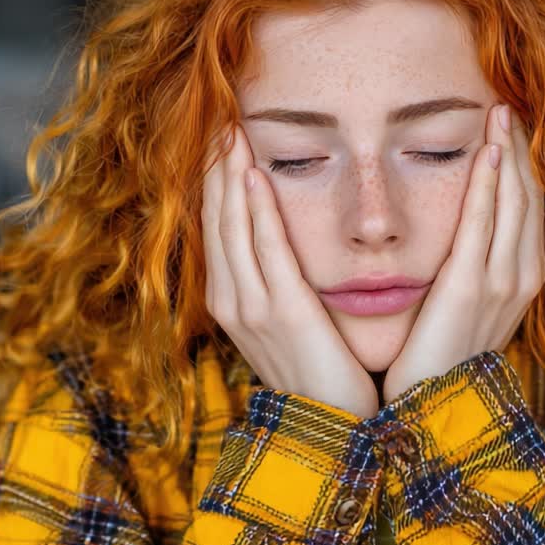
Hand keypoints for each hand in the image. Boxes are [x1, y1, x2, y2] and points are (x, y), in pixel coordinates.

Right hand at [202, 124, 378, 418]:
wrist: (330, 430)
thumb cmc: (317, 372)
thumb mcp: (287, 322)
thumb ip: (278, 282)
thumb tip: (281, 244)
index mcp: (231, 298)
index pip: (216, 224)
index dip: (214, 178)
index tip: (219, 135)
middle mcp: (231, 299)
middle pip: (215, 217)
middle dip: (215, 165)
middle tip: (218, 115)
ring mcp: (251, 307)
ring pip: (232, 225)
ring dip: (230, 174)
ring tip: (230, 129)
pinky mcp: (282, 313)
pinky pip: (264, 250)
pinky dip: (254, 210)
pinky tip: (253, 175)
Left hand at [382, 104, 544, 403]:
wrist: (436, 413)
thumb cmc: (443, 361)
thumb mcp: (465, 309)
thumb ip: (469, 272)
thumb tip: (460, 242)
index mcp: (521, 279)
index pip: (527, 207)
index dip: (523, 164)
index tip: (512, 126)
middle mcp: (521, 277)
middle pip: (528, 196)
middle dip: (521, 149)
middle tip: (510, 105)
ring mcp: (500, 283)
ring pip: (513, 203)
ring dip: (509, 154)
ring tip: (502, 112)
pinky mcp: (469, 288)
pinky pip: (483, 225)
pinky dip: (490, 186)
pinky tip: (489, 152)